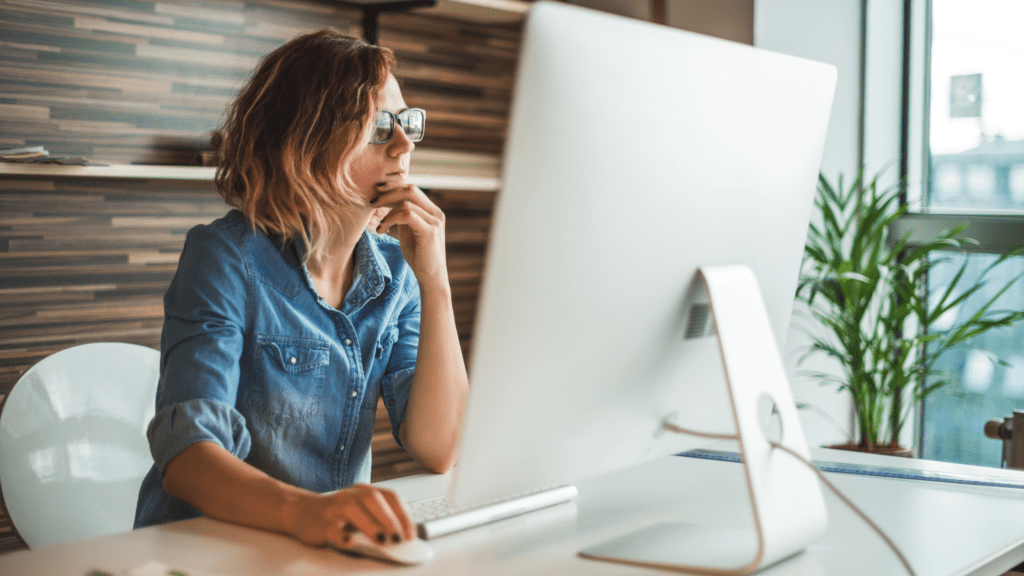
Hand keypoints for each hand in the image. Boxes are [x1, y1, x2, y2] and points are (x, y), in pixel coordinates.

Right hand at [289, 484, 415, 549]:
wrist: (301, 511)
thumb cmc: (336, 513)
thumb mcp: (360, 511)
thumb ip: (378, 519)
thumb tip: (401, 536)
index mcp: (363, 491)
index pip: (389, 496)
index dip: (403, 514)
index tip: (411, 533)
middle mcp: (349, 495)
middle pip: (372, 499)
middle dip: (388, 518)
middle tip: (399, 538)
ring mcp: (334, 508)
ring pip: (352, 509)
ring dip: (370, 525)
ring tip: (382, 540)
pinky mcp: (320, 523)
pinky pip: (332, 528)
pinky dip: (342, 536)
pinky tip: (351, 542)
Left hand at [372, 181, 448, 288]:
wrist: (431, 278)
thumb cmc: (419, 257)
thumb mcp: (409, 231)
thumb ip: (403, 216)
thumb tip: (388, 203)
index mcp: (432, 211)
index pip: (411, 189)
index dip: (392, 188)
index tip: (376, 195)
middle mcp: (436, 213)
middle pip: (410, 189)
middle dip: (388, 193)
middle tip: (372, 202)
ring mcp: (434, 221)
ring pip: (406, 202)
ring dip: (387, 212)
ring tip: (380, 225)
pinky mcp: (430, 231)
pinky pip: (407, 215)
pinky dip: (391, 219)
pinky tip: (383, 229)